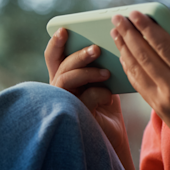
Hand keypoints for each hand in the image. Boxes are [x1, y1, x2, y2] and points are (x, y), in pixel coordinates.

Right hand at [44, 28, 143, 169]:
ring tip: (106, 72)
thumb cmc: (109, 108)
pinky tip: (109, 95)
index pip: (54, 57)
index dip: (56, 43)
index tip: (64, 30)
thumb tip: (114, 42)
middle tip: (96, 49)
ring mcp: (64, 103)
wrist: (115, 139)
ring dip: (85, 72)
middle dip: (77, 55)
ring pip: (65, 81)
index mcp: (66, 77)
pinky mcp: (74, 117)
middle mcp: (60, 90)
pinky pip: (81, 99)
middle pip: (59, 66)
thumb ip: (102, 66)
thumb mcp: (106, 83)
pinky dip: (96, 93)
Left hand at [110, 12, 169, 169]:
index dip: (147, 28)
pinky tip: (123, 56)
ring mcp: (161, 100)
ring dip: (123, 49)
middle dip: (129, 34)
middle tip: (117, 18)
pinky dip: (128, 68)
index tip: (136, 14)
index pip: (163, 46)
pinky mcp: (156, 108)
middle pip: (144, 55)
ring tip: (115, 32)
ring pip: (136, 70)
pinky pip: (137, 84)